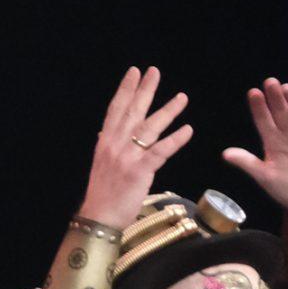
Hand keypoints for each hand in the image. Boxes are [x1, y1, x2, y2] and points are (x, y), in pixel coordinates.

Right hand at [79, 66, 191, 228]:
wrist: (99, 217)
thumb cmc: (103, 192)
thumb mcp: (101, 164)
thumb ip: (107, 146)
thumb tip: (105, 132)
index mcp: (105, 142)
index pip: (115, 110)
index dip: (125, 90)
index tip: (134, 72)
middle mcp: (114, 145)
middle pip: (132, 112)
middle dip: (144, 91)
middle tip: (154, 72)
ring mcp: (127, 158)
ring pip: (149, 128)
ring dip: (167, 111)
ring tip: (183, 97)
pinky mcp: (139, 171)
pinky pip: (160, 151)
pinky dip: (175, 140)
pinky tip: (188, 129)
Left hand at [222, 77, 287, 217]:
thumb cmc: (285, 191)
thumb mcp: (264, 176)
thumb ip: (247, 162)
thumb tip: (225, 153)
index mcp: (272, 144)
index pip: (264, 121)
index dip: (259, 108)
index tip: (253, 93)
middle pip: (281, 114)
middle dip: (275, 99)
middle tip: (270, 82)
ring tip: (287, 88)